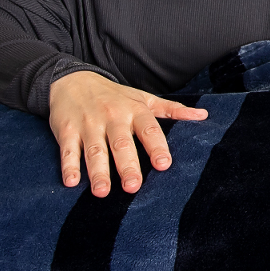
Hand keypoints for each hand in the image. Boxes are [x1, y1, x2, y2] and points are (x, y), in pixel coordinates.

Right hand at [47, 71, 206, 195]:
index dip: (156, 146)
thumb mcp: (142, 98)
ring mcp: (88, 124)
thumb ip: (171, 110)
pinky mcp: (66, 130)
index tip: (164, 164)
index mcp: (134, 110)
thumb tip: (203, 115)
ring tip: (102, 191)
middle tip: (133, 187)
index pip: (149, 129)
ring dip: (97, 171)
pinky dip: (69, 165)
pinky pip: (68, 150)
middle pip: (121, 143)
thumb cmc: (113, 95)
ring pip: (94, 149)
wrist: (72, 79)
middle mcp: (112, 117)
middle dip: (127, 165)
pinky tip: (71, 182)